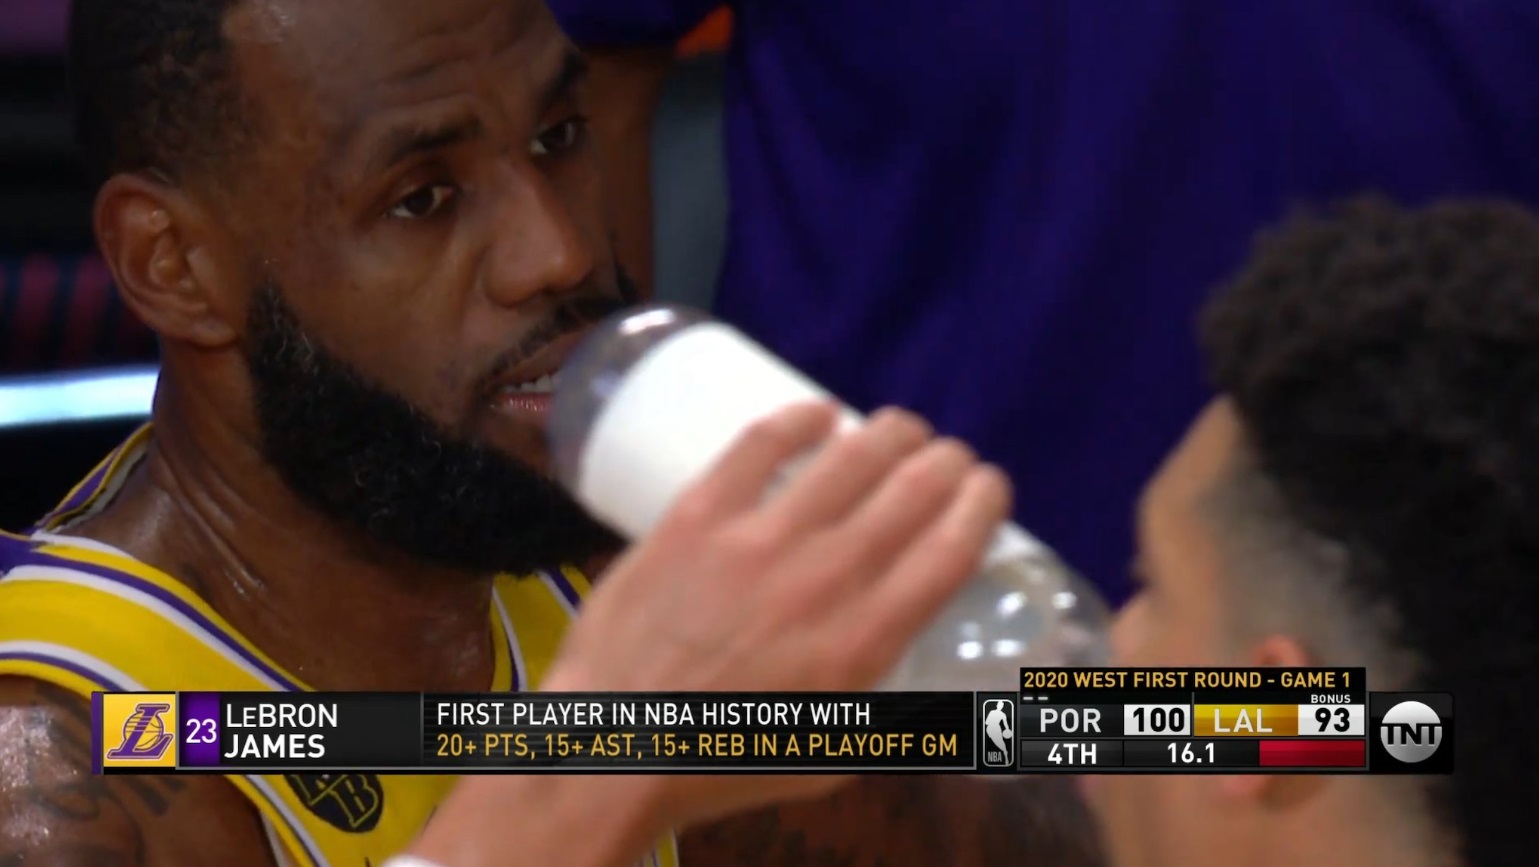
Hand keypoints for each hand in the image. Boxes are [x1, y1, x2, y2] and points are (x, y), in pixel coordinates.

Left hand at [409, 403, 1009, 866]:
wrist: (614, 745)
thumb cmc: (726, 760)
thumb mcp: (833, 756)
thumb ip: (885, 711)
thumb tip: (922, 679)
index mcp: (865, 639)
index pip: (950, 549)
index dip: (982, 505)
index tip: (989, 488)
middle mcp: (827, 577)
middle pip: (911, 492)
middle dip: (945, 463)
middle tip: (947, 457)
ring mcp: (759, 539)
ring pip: (848, 457)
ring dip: (890, 432)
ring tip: (901, 428)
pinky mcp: (697, 514)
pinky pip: (758, 445)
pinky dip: (799, 419)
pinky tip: (819, 412)